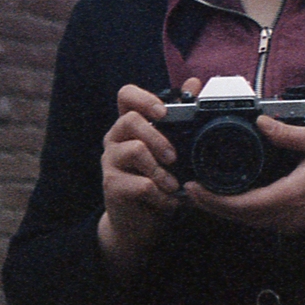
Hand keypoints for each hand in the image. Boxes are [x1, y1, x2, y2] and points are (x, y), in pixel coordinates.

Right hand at [97, 79, 198, 279]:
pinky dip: (162, 194)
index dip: (144, 98)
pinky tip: (169, 201)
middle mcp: (115, 138)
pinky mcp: (111, 185)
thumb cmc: (158, 179)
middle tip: (175, 157)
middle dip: (158, 137)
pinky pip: (141, 183)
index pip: (126, 95)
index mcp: (130, 125)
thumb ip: (180, 116)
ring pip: (135, 150)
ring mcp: (110, 162)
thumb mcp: (171, 147)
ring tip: (173, 185)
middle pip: (130, 120)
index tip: (164, 113)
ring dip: (161, 169)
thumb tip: (194, 82)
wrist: (139, 222)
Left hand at [184, 116, 304, 234]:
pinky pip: (260, 221)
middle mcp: (286, 216)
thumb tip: (260, 121)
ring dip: (225, 211)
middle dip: (212, 206)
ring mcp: (290, 223)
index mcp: (290, 195)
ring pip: (248, 222)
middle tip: (190, 191)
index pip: (243, 204)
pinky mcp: (294, 224)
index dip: (214, 199)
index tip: (195, 188)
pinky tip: (233, 199)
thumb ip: (287, 133)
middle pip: (239, 218)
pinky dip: (242, 212)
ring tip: (204, 194)